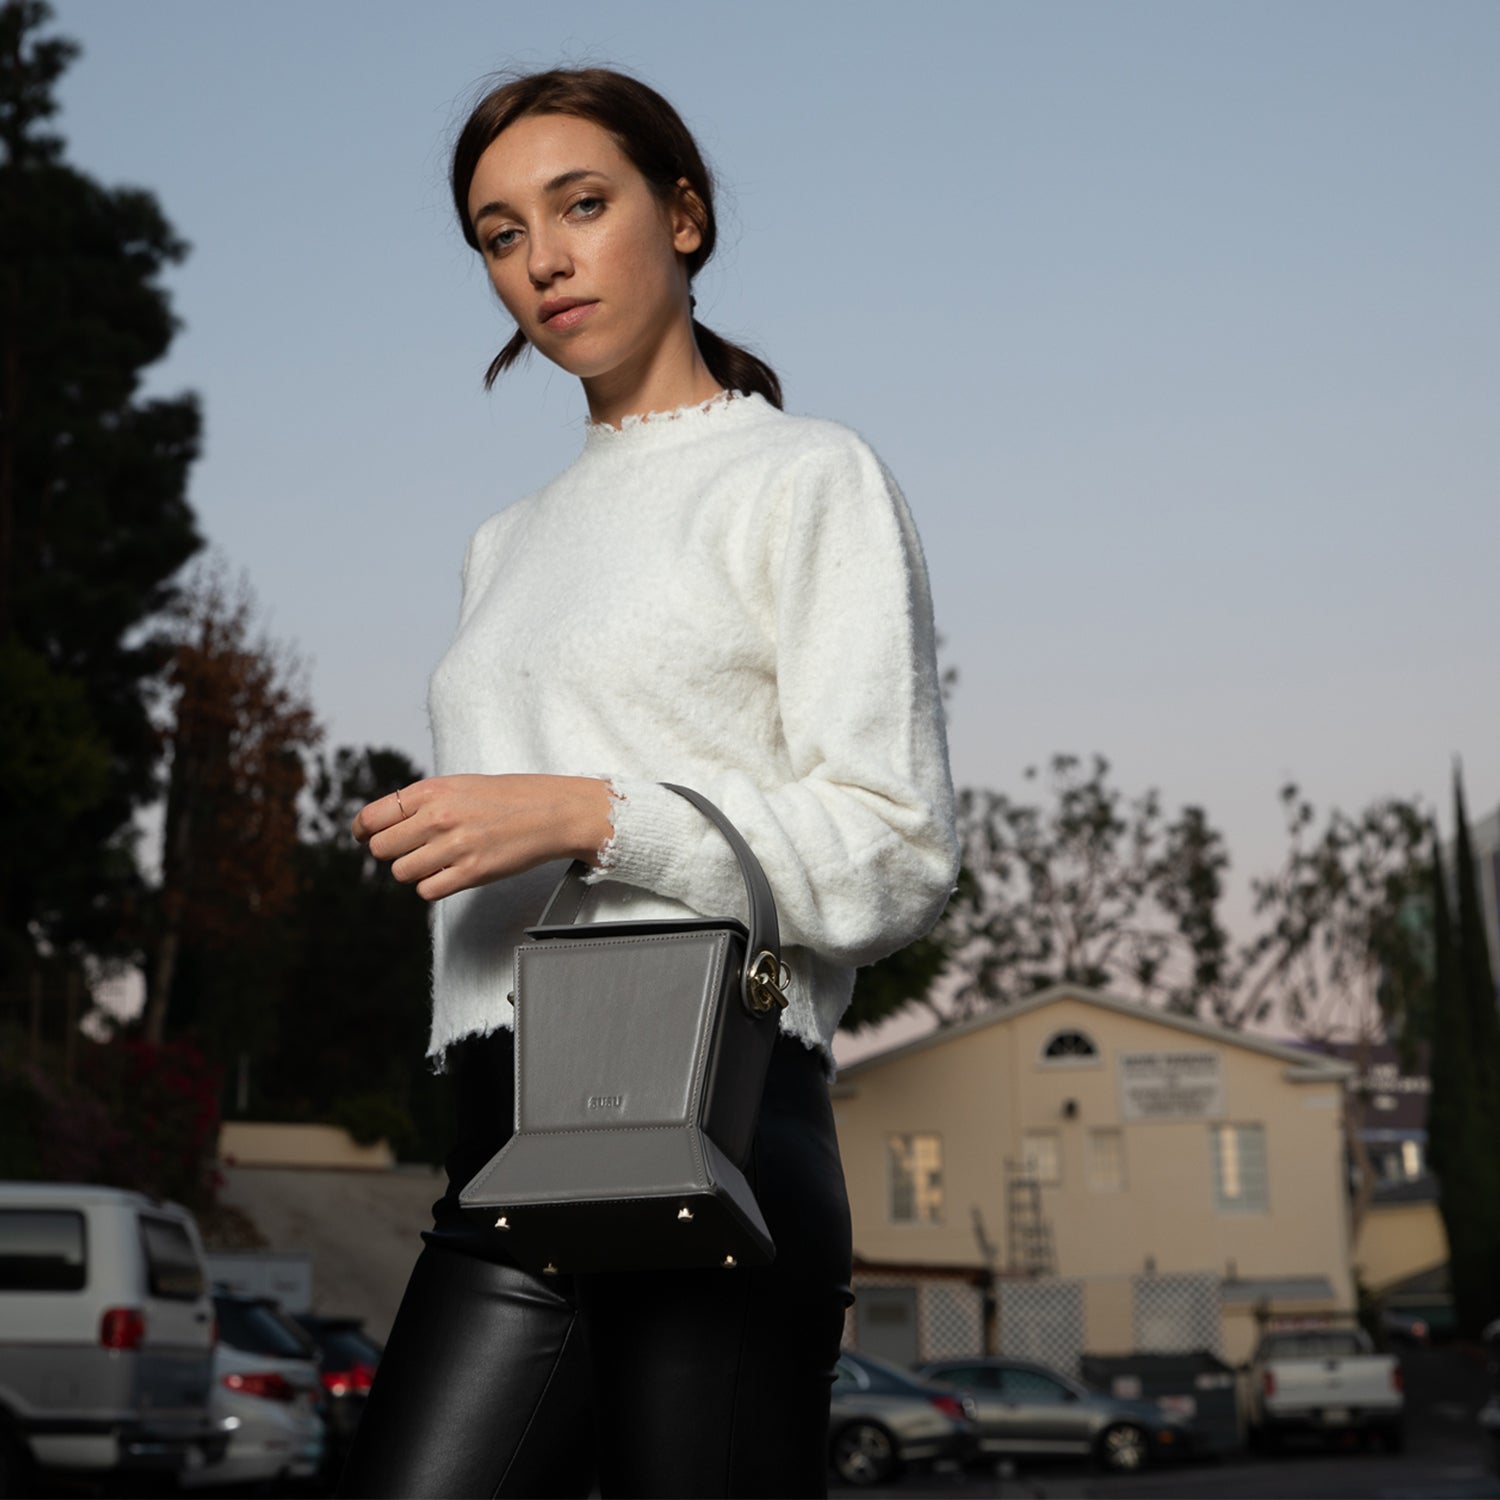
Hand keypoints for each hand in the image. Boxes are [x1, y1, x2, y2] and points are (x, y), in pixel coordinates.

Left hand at [351, 773, 615, 901]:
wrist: (552, 811)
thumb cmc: (509, 797)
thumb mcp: (459, 785)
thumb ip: (421, 802)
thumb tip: (382, 823)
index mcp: (432, 791)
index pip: (371, 817)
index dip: (363, 831)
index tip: (365, 837)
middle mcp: (439, 817)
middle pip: (381, 849)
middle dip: (393, 852)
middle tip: (412, 849)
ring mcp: (455, 846)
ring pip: (401, 872)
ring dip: (414, 871)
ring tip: (438, 860)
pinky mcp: (471, 873)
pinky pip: (427, 890)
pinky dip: (434, 886)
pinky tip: (451, 873)